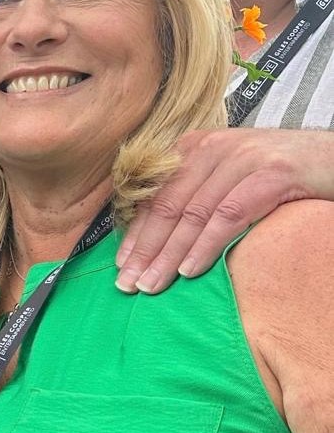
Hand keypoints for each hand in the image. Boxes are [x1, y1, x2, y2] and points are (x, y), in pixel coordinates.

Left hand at [115, 127, 333, 293]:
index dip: (136, 232)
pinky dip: (206, 245)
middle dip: (145, 249)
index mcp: (195, 147)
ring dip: (168, 254)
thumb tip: (159, 239)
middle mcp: (212, 148)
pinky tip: (190, 270)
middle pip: (167, 206)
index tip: (121, 265)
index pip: (155, 195)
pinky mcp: (271, 175)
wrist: (332, 157)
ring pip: (193, 213)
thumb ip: (196, 195)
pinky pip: (228, 215)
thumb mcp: (229, 176)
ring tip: (151, 284)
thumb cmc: (278, 174)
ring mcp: (241, 159)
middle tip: (127, 284)